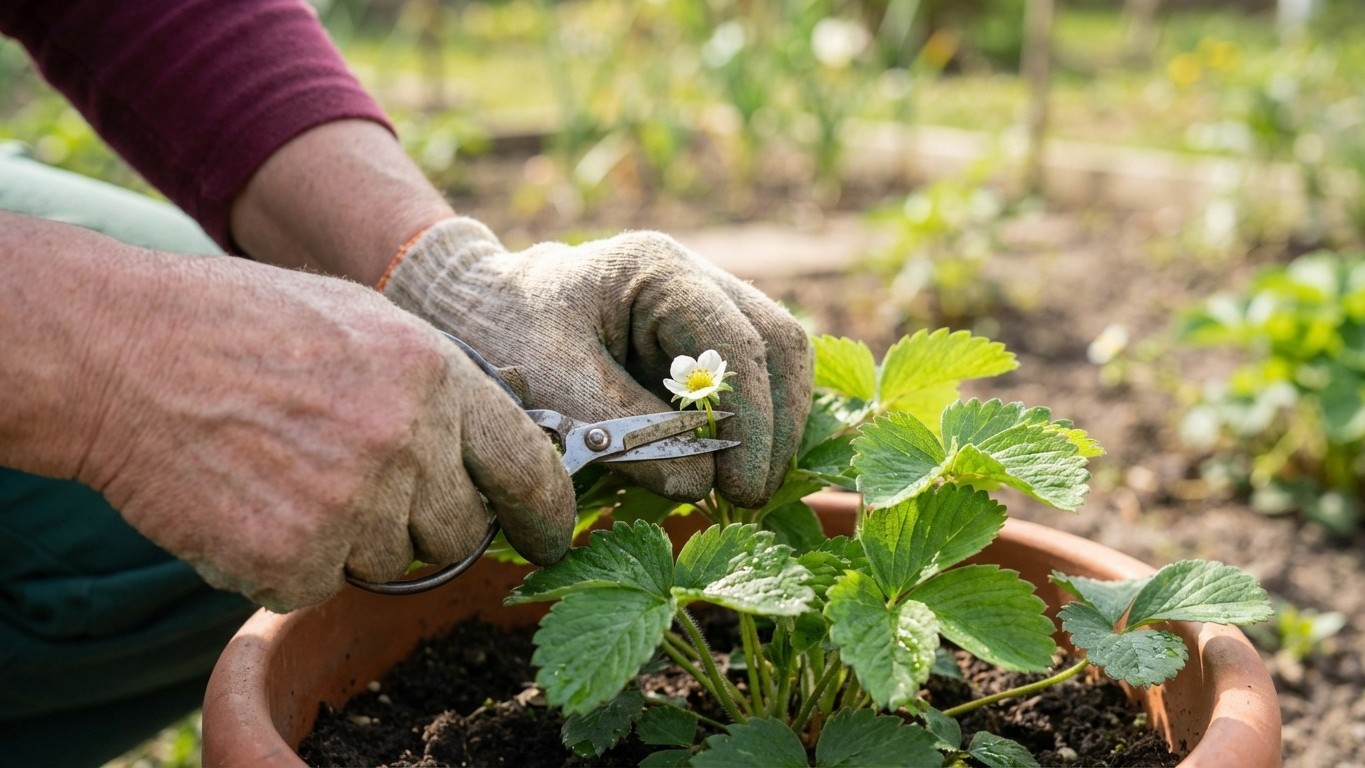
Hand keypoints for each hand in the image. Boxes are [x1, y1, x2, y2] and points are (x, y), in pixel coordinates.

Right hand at [80, 255, 574, 611]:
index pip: (527, 467)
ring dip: (350, 538)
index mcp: (435, 377)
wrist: (124, 354)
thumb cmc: (243, 328)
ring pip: (388, 563)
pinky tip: (250, 502)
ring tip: (287, 473)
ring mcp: (351, 506)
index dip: (547, 512)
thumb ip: (437, 388)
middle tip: (361, 484)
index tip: (551, 536)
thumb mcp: (365, 322)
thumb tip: (489, 449)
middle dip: (423, 523)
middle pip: (458, 533)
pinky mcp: (292, 560)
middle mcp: (407, 444)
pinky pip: (319, 586)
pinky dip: (288, 562)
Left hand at [381, 218, 812, 507]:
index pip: (739, 345)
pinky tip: (729, 469)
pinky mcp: (697, 338)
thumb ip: (626, 432)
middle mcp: (695, 277)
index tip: (740, 490)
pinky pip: (748, 378)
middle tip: (750, 497)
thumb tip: (699, 483)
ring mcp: (703, 304)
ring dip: (770, 429)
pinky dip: (748, 425)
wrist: (470, 312)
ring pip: (776, 360)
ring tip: (743, 490)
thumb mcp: (553, 385)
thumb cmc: (500, 337)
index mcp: (659, 270)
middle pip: (778, 344)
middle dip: (774, 428)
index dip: (752, 424)